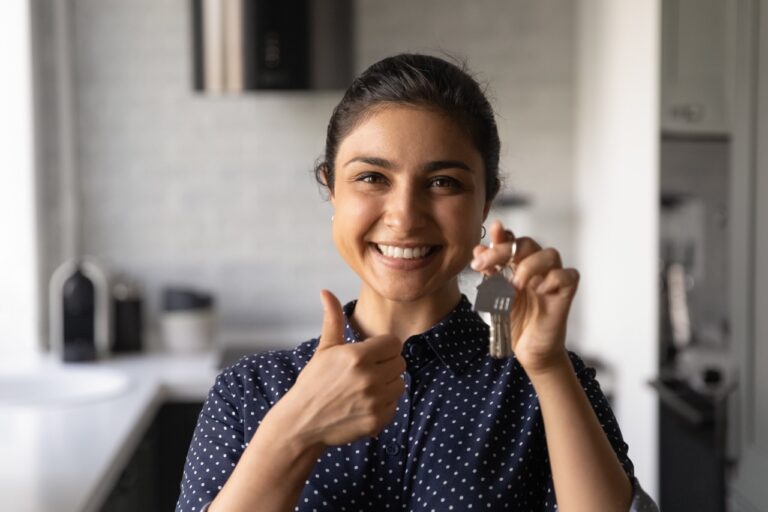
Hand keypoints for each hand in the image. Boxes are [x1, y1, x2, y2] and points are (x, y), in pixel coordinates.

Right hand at [283, 290, 405, 447]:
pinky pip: (394, 405)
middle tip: (366, 371)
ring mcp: (374, 400)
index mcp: (357, 356)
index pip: (393, 343)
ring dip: (387, 384)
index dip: (383, 347)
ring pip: (400, 384)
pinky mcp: (377, 420)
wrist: (302, 422)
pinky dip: (384, 405)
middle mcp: (369, 377)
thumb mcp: (324, 349)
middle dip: (385, 365)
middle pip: (399, 363)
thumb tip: (326, 292)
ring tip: (365, 387)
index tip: (370, 354)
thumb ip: (333, 319)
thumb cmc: (313, 383)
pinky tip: (364, 404)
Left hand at [470, 220, 578, 374]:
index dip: (501, 236)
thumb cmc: (516, 322)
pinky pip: (568, 275)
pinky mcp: (566, 293)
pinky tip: (540, 291)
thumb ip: (490, 272)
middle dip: (504, 251)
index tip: (486, 239)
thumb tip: (478, 249)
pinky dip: (553, 279)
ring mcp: (553, 279)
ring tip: (514, 286)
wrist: (528, 349)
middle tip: (484, 264)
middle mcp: (537, 268)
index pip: (512, 241)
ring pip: (550, 254)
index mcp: (519, 265)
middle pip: (528, 244)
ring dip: (528, 266)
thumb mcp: (495, 295)